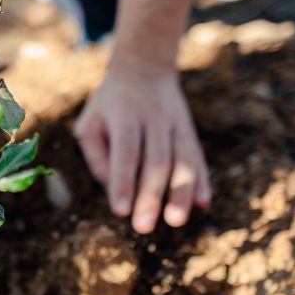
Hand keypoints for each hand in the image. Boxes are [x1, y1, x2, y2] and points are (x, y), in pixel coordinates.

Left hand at [74, 58, 210, 232]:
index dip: (124, 182)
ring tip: (176, 221)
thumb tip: (114, 191)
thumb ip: (97, 157)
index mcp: (124, 115)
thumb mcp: (90, 123)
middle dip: (151, 196)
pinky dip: (202, 181)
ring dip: (181, 193)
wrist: (145, 67)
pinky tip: (203, 203)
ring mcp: (176, 123)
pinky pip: (197, 157)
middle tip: (144, 227)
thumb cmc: (109, 106)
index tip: (121, 211)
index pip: (125, 152)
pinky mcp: (190, 131)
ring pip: (183, 160)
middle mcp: (154, 118)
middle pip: (156, 160)